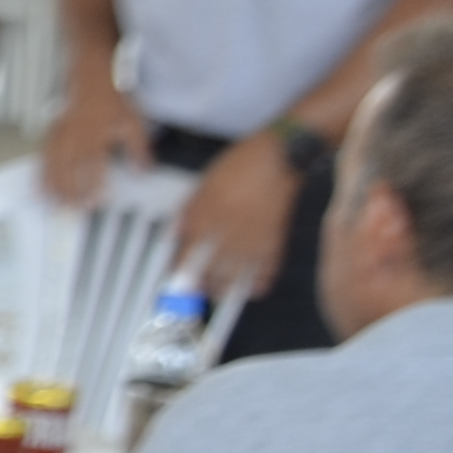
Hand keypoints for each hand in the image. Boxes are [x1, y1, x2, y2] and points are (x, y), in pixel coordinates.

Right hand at [38, 76, 142, 206]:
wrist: (93, 76)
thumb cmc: (112, 99)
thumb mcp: (134, 122)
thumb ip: (138, 149)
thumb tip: (142, 171)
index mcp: (97, 136)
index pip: (94, 167)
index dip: (94, 186)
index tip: (95, 203)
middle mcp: (77, 137)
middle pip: (70, 169)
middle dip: (71, 192)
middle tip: (72, 210)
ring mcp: (62, 135)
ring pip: (55, 165)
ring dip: (54, 187)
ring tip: (54, 204)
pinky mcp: (53, 133)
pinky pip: (44, 156)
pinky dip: (40, 173)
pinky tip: (40, 186)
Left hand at [171, 131, 297, 300]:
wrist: (278, 158)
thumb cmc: (239, 164)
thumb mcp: (205, 183)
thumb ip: (189, 210)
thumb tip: (174, 233)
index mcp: (206, 216)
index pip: (186, 252)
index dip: (178, 268)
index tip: (175, 275)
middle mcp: (227, 231)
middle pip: (208, 270)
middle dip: (199, 286)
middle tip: (194, 291)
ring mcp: (252, 238)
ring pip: (234, 277)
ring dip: (224, 290)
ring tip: (218, 294)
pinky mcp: (275, 241)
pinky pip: (265, 272)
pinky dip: (258, 284)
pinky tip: (252, 289)